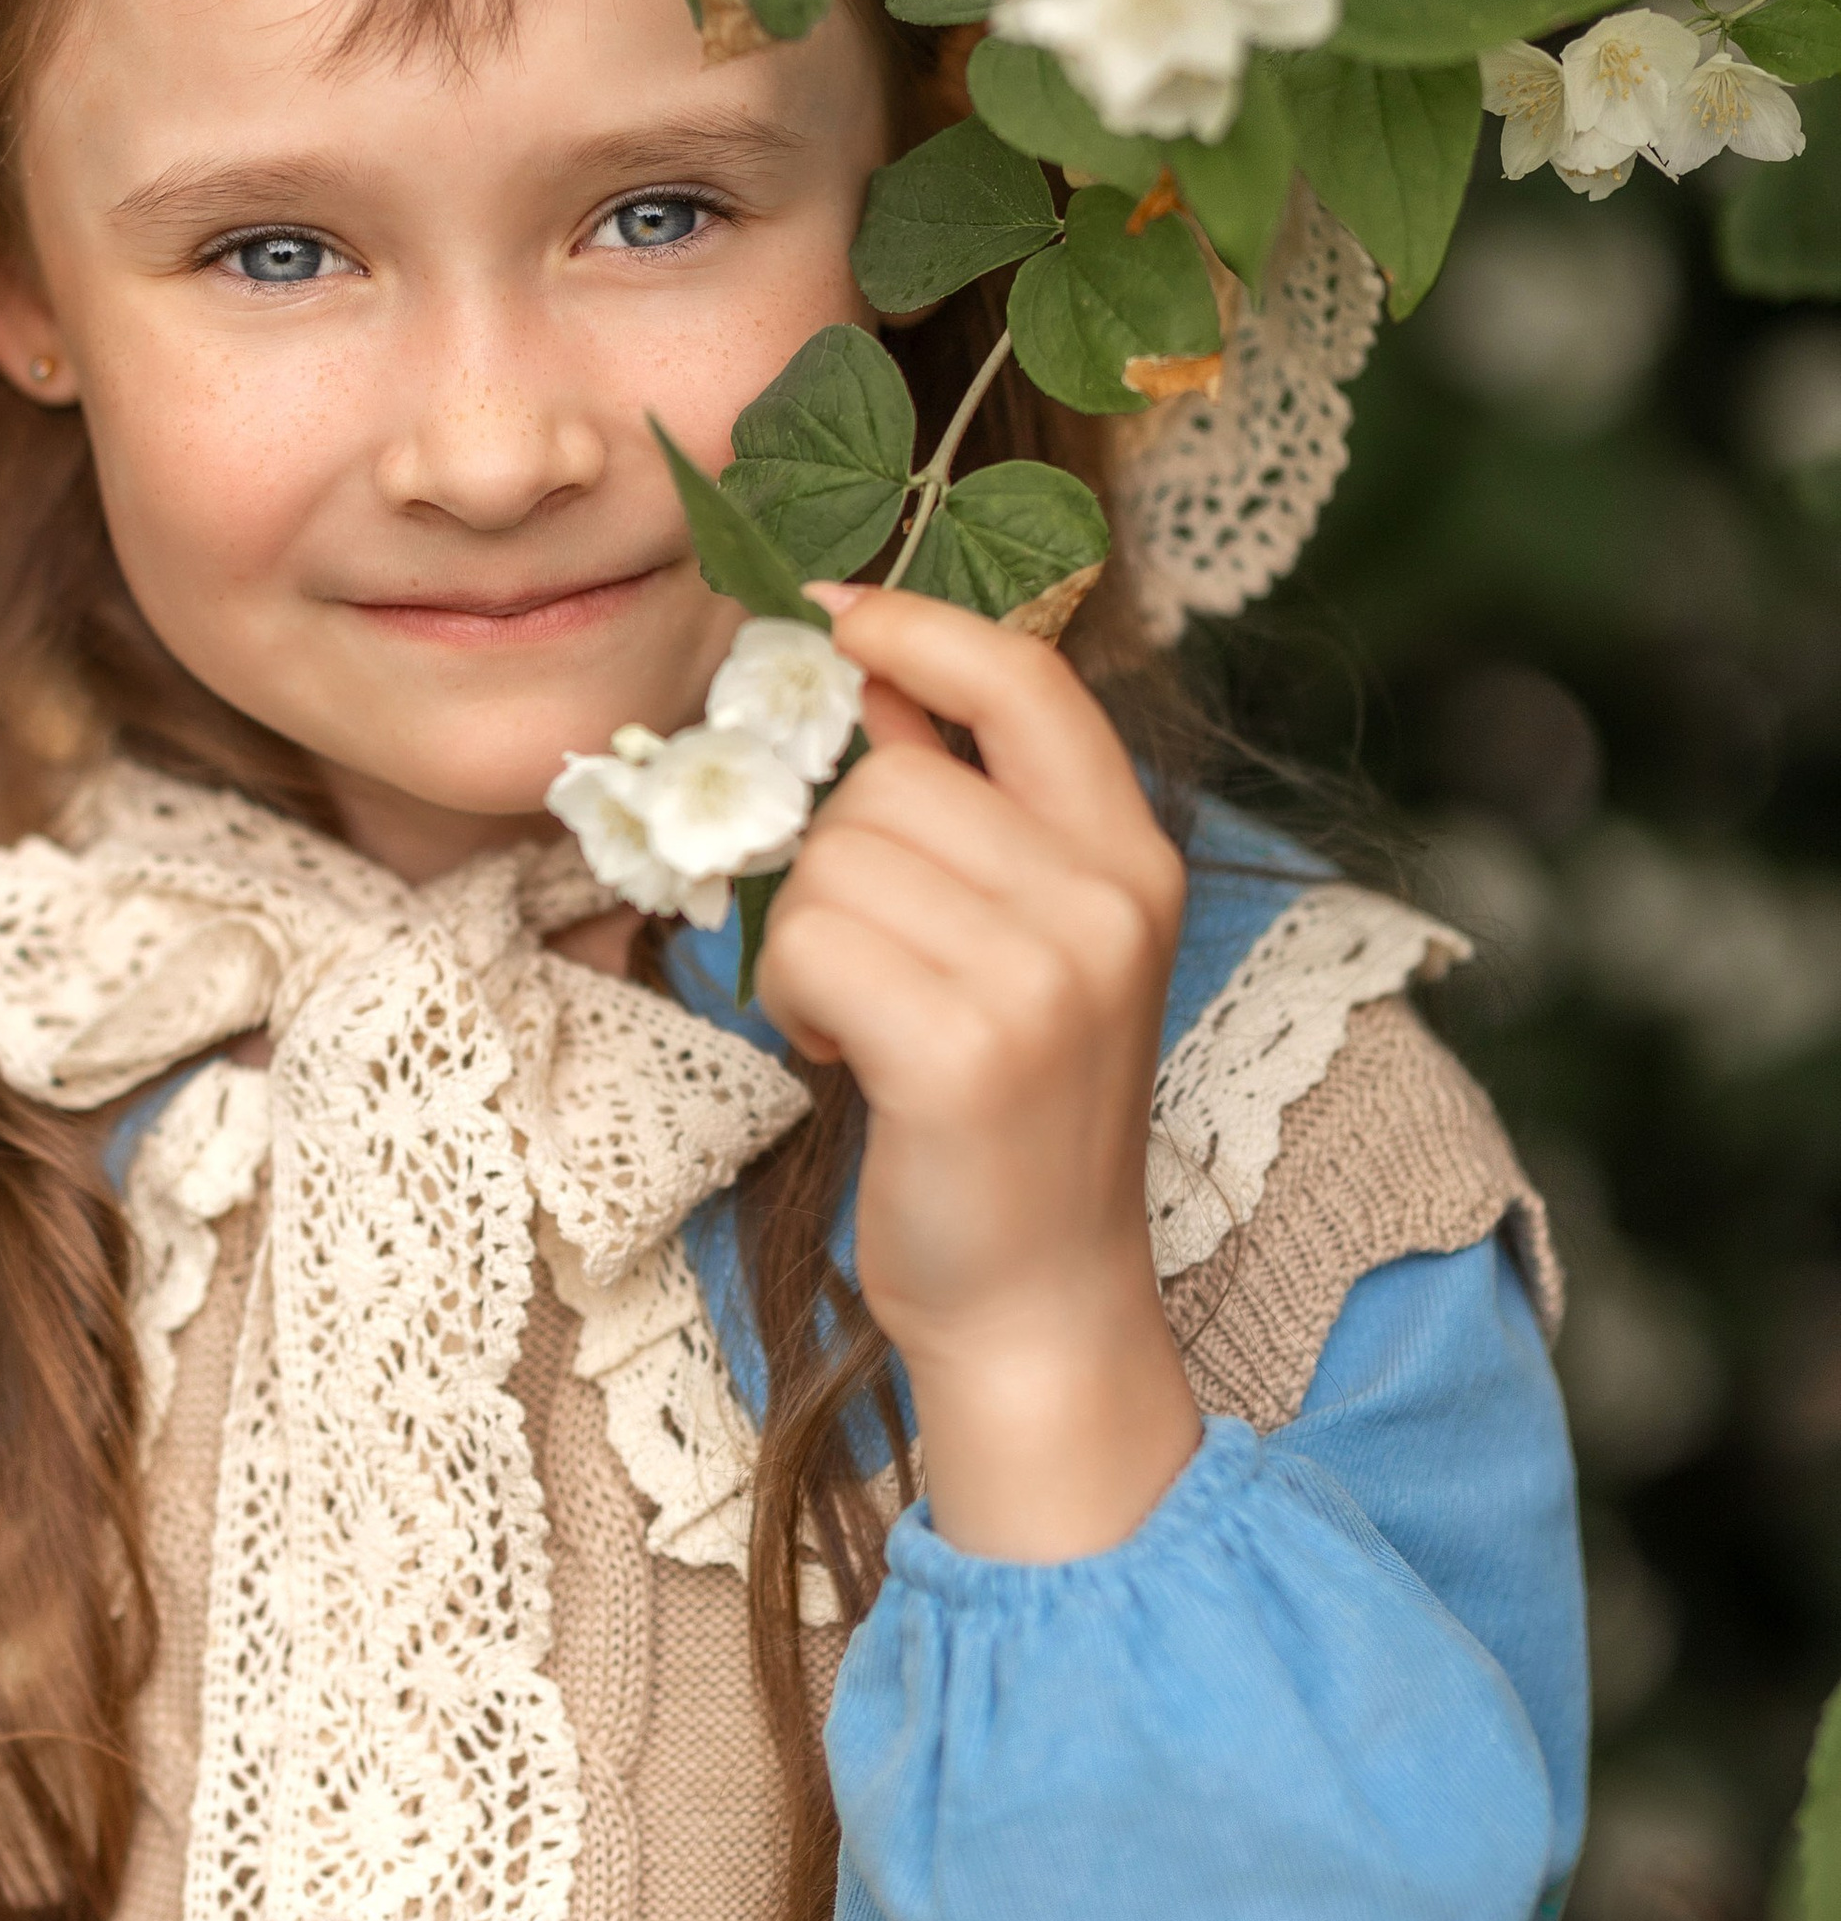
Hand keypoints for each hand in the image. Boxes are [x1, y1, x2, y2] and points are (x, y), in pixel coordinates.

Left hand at [753, 584, 1199, 1563]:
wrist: (1037, 1307)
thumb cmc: (1004, 1125)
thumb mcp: (1024, 945)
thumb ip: (966, 810)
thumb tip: (868, 677)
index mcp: (1133, 858)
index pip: (1027, 678)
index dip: (918, 627)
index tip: (832, 613)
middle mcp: (1106, 902)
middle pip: (887, 778)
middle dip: (832, 859)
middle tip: (860, 960)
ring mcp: (1045, 975)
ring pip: (831, 858)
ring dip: (804, 936)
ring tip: (858, 1016)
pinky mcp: (965, 1048)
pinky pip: (805, 942)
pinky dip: (787, 995)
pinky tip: (836, 1052)